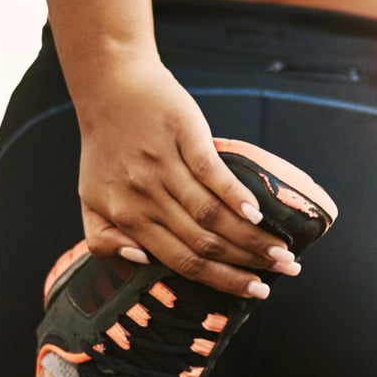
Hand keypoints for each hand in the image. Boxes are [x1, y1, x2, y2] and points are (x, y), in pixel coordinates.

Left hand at [72, 53, 301, 297]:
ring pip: (212, 214)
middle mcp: (144, 196)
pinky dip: (236, 195)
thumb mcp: (90, 198)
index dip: (223, 280)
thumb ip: (104, 238)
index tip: (256, 292)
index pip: (182, 261)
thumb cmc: (105, 146)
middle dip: (248, 264)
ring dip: (252, 236)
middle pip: (204, 242)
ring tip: (283, 249)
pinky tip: (258, 212)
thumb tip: (141, 261)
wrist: (108, 85)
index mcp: (125, 217)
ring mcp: (163, 166)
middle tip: (286, 270)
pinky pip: (212, 173)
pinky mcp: (183, 136)